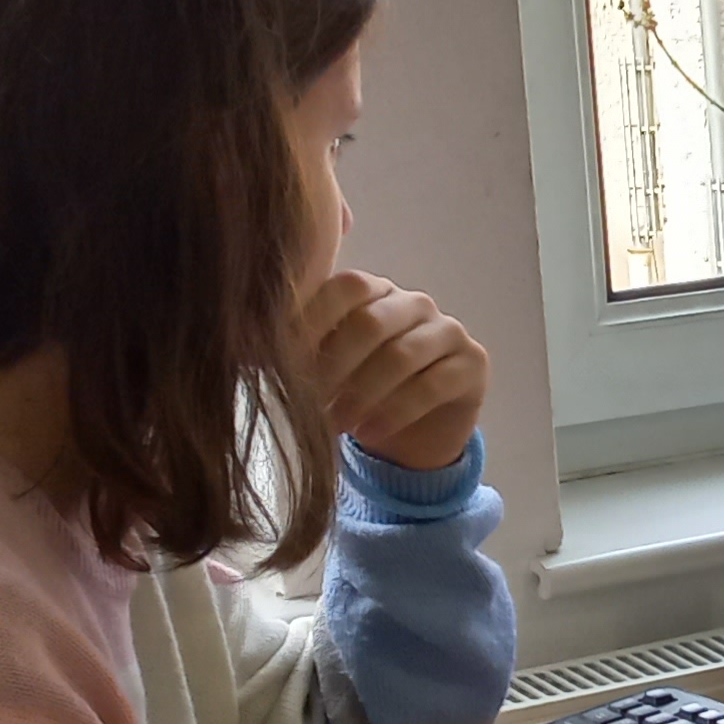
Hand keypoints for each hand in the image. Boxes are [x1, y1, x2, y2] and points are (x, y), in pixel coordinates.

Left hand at [299, 269, 488, 471]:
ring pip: (402, 356)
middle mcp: (413, 302)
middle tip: (307, 403)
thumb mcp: (323, 369)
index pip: (343, 288)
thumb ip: (297, 349)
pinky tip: (368, 435)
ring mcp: (446, 330)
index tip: (282, 362)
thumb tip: (251, 347)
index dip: (311, 322)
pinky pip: (432, 385)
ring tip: (335, 425)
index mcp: (373, 290)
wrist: (411, 434)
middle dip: (334, 367)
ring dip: (362, 395)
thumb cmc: (357, 392)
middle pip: (371, 323)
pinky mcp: (472, 364)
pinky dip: (394, 413)